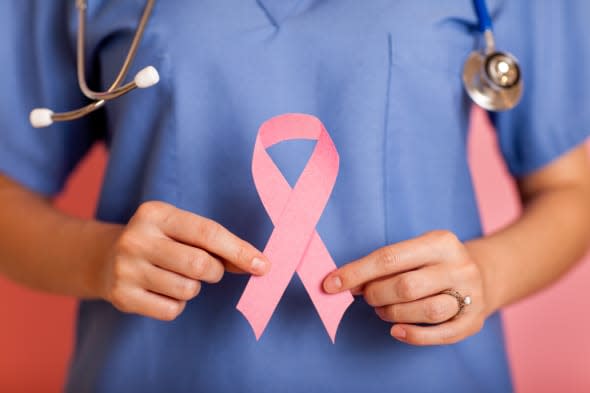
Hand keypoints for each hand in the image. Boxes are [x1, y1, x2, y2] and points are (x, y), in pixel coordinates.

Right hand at [99, 201, 269, 320]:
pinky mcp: (122, 296)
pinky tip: (162, 290)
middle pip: (200, 265)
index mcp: (155, 213)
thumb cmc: (160, 242)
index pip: (207, 233)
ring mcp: (126, 268)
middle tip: (209, 269)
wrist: (105, 258)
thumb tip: (257, 264)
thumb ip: (216, 244)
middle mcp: (136, 238)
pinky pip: (171, 310)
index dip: (239, 251)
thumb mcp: (181, 230)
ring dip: (193, 287)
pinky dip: (176, 304)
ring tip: (176, 276)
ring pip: (188, 290)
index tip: (262, 266)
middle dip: (215, 272)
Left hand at [323, 230, 489, 345]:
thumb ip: (385, 264)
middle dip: (376, 294)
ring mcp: (471, 294)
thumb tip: (344, 281)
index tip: (330, 284)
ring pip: (425, 310)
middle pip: (406, 286)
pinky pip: (440, 335)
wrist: (484, 274)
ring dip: (393, 314)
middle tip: (367, 297)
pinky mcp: (474, 320)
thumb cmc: (434, 263)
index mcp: (440, 241)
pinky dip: (413, 335)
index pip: (389, 257)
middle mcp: (459, 265)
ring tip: (384, 310)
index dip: (356, 273)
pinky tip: (397, 330)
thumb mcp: (416, 251)